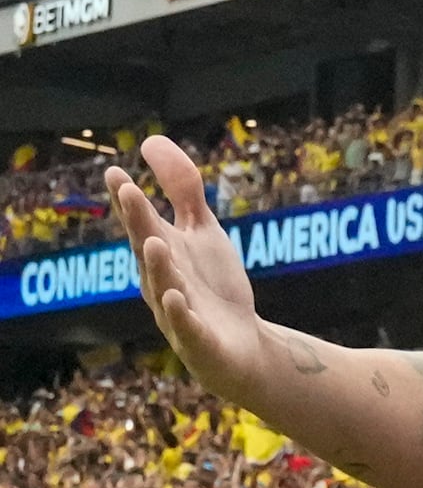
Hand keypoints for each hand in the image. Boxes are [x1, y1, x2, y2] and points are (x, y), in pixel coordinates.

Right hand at [108, 138, 268, 403]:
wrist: (243, 346)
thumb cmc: (212, 286)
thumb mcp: (202, 232)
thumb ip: (182, 190)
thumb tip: (151, 141)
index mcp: (161, 253)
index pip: (141, 222)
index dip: (129, 199)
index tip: (116, 172)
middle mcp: (161, 280)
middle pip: (147, 249)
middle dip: (138, 223)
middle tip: (127, 192)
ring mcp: (177, 312)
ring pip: (163, 287)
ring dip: (158, 265)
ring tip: (155, 241)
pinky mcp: (198, 340)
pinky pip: (186, 327)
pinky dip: (180, 313)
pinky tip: (176, 297)